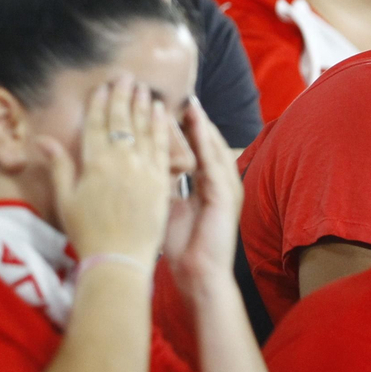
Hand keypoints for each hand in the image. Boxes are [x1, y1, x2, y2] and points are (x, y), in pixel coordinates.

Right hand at [38, 80, 169, 262]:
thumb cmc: (87, 233)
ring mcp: (142, 169)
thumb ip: (59, 166)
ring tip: (144, 89)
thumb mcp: (66, 199)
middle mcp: (119, 160)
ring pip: (143, 128)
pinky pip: (161, 146)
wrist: (119, 260)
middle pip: (121, 120)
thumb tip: (43, 140)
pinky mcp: (159, 180)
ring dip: (143, 106)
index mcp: (94, 163)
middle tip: (127, 77)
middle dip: (123, 96)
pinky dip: (162, 126)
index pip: (96, 124)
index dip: (99, 102)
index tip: (103, 86)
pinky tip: (162, 113)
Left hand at [161, 96, 242, 296]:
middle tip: (181, 94)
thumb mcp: (168, 206)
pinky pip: (214, 162)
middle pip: (207, 143)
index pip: (196, 149)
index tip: (167, 106)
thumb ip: (163, 183)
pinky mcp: (225, 196)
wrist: (198, 277)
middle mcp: (220, 183)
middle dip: (195, 119)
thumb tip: (144, 163)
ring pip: (212, 148)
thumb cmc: (181, 247)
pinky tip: (197, 125)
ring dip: (202, 124)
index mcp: (207, 186)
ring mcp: (226, 188)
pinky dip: (205, 142)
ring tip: (190, 102)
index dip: (184, 128)